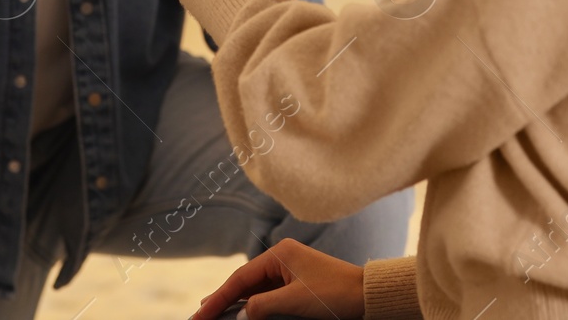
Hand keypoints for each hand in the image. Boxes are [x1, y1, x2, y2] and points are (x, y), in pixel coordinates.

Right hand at [194, 239, 364, 319]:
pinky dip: (253, 305)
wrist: (368, 295)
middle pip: (244, 281)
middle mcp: (282, 258)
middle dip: (222, 299)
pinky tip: (241, 313)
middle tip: (199, 316)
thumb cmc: (336, 294)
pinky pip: (267, 294)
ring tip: (212, 315)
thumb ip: (263, 306)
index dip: (218, 298)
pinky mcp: (297, 283)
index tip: (200, 315)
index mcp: (280, 254)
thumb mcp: (295, 302)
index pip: (240, 279)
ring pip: (254, 288)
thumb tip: (241, 314)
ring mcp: (289, 270)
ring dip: (236, 303)